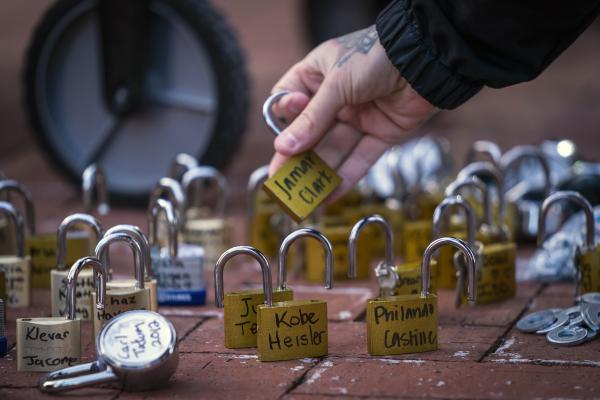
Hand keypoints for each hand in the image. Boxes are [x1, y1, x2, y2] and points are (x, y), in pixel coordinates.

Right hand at [268, 25, 435, 200]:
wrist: (425, 58)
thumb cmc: (377, 55)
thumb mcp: (337, 83)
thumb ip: (312, 118)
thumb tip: (284, 147)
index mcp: (318, 76)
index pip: (290, 102)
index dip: (286, 118)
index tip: (283, 132)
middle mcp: (335, 99)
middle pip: (309, 133)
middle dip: (296, 158)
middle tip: (279, 183)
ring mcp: (358, 117)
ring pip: (334, 150)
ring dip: (319, 173)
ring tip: (303, 197)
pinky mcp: (380, 133)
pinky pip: (360, 158)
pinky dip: (346, 176)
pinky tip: (330, 195)